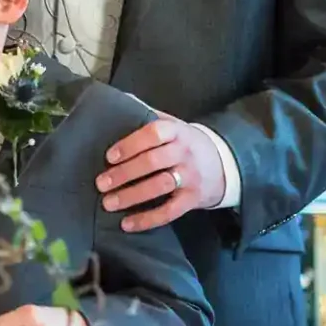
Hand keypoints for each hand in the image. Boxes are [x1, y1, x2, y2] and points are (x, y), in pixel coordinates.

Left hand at [96, 118, 224, 232]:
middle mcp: (184, 153)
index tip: (109, 156)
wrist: (224, 165)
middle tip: (101, 183)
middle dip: (124, 173)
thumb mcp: (174, 125)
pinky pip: (169, 212)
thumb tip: (120, 101)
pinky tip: (127, 224)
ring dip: (131, 196)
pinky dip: (147, 219)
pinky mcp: (192, 199)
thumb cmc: (188, 143)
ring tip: (108, 203)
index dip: (130, 144)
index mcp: (177, 131)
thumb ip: (150, 115)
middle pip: (152, 162)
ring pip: (159, 186)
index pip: (154, 134)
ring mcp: (190, 177)